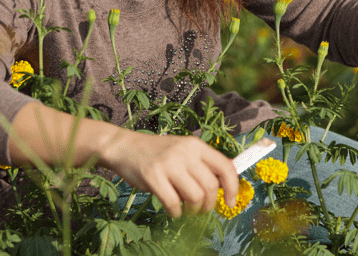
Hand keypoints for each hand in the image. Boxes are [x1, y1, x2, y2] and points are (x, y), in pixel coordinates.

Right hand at [100, 131, 237, 217]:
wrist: (125, 147)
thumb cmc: (157, 152)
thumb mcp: (183, 149)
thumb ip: (202, 164)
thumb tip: (225, 185)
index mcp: (196, 145)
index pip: (225, 167)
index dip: (233, 188)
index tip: (231, 202)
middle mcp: (185, 152)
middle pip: (211, 186)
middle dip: (209, 204)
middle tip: (201, 209)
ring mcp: (169, 164)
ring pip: (195, 196)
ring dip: (193, 210)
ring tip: (186, 209)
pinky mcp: (153, 177)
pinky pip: (174, 203)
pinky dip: (176, 212)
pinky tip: (173, 210)